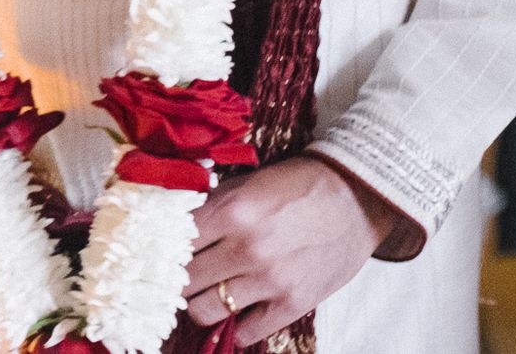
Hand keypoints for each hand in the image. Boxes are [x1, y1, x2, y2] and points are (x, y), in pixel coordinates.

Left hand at [181, 155, 400, 345]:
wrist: (356, 198)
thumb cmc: (296, 187)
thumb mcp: (244, 185)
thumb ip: (208, 207)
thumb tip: (169, 226)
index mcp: (231, 212)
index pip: (173, 242)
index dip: (162, 250)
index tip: (159, 253)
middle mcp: (247, 248)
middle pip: (184, 280)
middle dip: (177, 279)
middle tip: (178, 275)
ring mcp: (270, 280)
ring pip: (205, 310)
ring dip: (199, 304)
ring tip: (205, 293)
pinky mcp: (293, 304)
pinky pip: (246, 331)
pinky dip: (235, 325)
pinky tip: (236, 310)